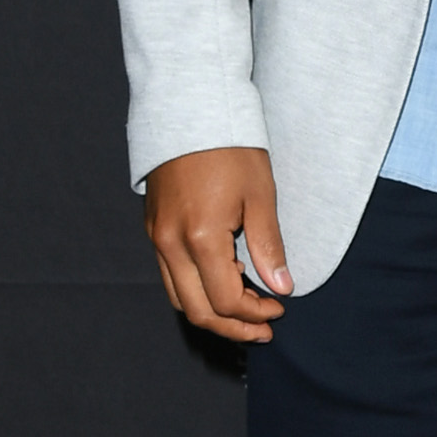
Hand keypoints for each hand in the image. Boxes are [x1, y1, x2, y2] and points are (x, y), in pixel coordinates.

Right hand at [144, 146, 291, 343]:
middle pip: (198, 310)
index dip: (255, 313)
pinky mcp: (154, 229)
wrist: (190, 110)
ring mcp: (157, 238)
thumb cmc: (231, 147)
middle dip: (234, 326)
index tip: (280, 306)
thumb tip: (282, 287)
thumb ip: (268, 245)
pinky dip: (195, 291)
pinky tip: (222, 284)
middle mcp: (171, 245)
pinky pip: (170, 276)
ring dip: (213, 312)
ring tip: (246, 313)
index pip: (226, 300)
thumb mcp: (260, 194)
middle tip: (265, 326)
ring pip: (180, 298)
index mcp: (200, 237)